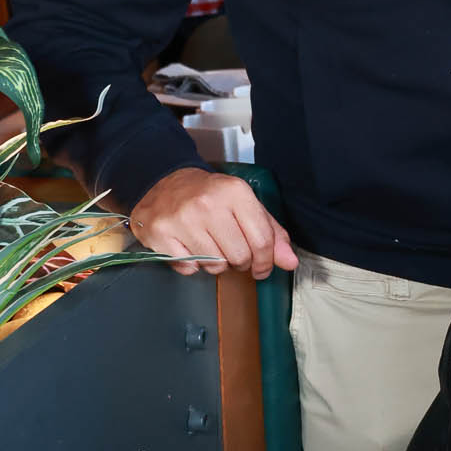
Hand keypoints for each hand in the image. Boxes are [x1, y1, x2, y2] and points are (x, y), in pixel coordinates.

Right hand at [128, 168, 299, 279]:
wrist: (165, 182)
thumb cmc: (209, 196)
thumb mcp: (245, 205)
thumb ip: (271, 233)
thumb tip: (290, 262)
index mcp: (235, 192)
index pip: (262, 241)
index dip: (266, 261)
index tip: (262, 267)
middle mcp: (208, 204)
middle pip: (240, 257)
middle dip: (240, 262)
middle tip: (232, 251)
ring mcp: (182, 219)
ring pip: (215, 266)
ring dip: (216, 263)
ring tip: (210, 245)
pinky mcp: (161, 233)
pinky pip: (189, 268)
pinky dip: (192, 264)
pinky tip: (190, 246)